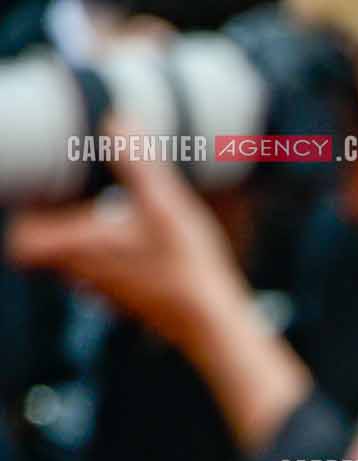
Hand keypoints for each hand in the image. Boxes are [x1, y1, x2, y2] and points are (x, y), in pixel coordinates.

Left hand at [3, 112, 310, 449]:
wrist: (214, 323)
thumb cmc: (186, 267)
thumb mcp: (164, 203)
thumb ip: (137, 161)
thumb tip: (117, 116)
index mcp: (76, 248)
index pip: (20, 241)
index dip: (25, 217)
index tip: (43, 195)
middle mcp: (81, 273)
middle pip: (43, 247)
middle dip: (54, 221)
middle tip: (74, 195)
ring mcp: (103, 291)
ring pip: (72, 262)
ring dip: (83, 238)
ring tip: (107, 212)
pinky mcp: (127, 301)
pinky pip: (102, 274)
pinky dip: (109, 257)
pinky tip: (138, 244)